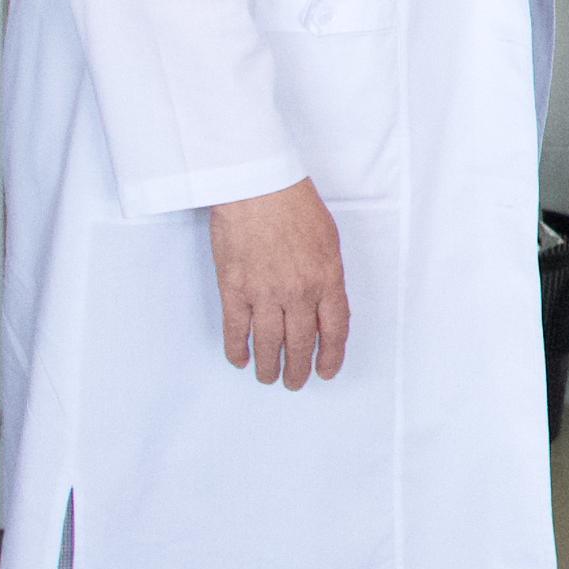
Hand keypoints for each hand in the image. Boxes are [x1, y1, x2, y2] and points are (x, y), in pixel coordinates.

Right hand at [210, 179, 349, 387]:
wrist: (257, 186)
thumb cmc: (295, 203)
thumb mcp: (328, 240)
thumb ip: (327, 275)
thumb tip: (323, 304)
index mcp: (327, 279)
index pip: (334, 330)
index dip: (331, 356)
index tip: (326, 371)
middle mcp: (298, 292)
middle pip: (300, 344)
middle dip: (298, 369)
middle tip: (294, 382)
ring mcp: (264, 293)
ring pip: (268, 343)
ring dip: (269, 367)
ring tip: (269, 378)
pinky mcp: (234, 289)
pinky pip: (236, 330)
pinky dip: (238, 349)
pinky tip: (241, 360)